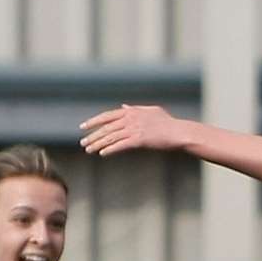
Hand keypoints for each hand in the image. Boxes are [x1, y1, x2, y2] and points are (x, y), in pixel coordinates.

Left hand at [79, 105, 194, 156]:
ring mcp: (134, 129)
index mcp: (131, 111)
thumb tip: (123, 107)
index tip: (83, 126)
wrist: (178, 132)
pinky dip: (111, 149)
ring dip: (98, 144)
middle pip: (106, 127)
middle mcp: (130, 119)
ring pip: (111, 137)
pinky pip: (121, 145)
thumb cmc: (168, 123)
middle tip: (83, 143)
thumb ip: (135, 109)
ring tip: (89, 150)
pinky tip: (102, 153)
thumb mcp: (151, 111)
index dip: (94, 121)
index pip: (107, 116)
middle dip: (93, 135)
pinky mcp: (139, 140)